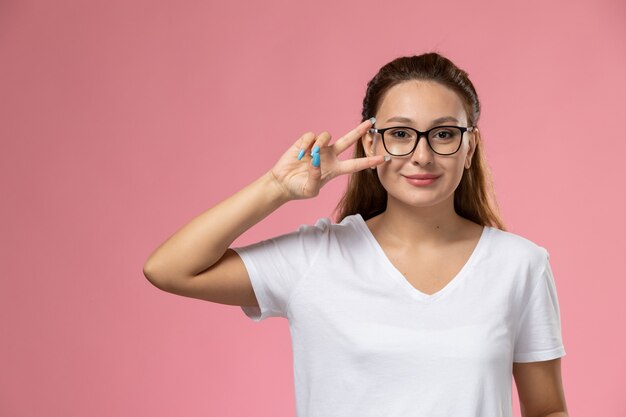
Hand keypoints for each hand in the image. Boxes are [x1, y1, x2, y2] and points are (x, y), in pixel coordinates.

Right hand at [268, 118, 388, 200]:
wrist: (282, 183)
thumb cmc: (297, 189)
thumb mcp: (310, 190)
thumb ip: (315, 179)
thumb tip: (317, 161)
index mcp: (335, 169)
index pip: (356, 164)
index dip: (370, 161)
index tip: (383, 158)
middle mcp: (329, 156)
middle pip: (348, 140)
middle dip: (359, 131)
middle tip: (371, 122)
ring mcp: (318, 148)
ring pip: (327, 136)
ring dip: (320, 144)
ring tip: (310, 155)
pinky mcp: (305, 142)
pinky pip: (311, 136)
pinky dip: (307, 144)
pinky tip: (301, 153)